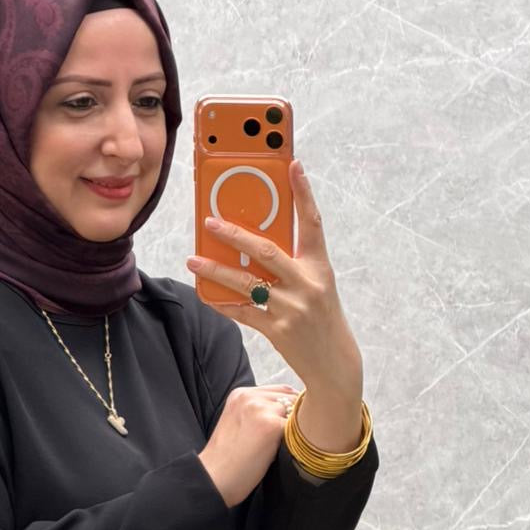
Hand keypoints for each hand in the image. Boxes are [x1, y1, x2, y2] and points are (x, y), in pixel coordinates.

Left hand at [186, 160, 362, 402]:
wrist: (335, 364)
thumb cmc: (322, 318)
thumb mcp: (318, 285)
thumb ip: (293, 264)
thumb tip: (254, 244)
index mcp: (320, 268)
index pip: (312, 223)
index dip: (304, 192)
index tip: (293, 165)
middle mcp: (307, 285)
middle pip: (267, 251)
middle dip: (235, 235)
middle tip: (210, 222)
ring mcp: (292, 309)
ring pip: (246, 283)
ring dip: (216, 271)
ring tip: (193, 260)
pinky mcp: (278, 332)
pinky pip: (243, 313)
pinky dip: (223, 303)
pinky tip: (207, 295)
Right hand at [197, 384, 298, 507]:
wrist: (215, 479)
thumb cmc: (229, 460)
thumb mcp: (239, 424)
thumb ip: (259, 412)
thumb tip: (292, 411)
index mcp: (240, 394)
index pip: (280, 391)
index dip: (290, 407)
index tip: (288, 426)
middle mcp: (249, 396)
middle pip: (291, 397)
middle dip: (295, 416)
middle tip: (286, 439)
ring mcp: (260, 409)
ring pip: (297, 411)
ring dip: (296, 428)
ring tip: (282, 446)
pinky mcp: (271, 425)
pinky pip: (298, 428)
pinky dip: (298, 440)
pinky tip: (284, 452)